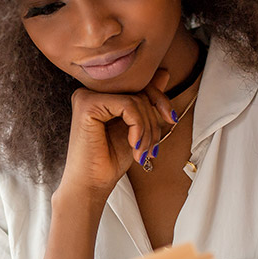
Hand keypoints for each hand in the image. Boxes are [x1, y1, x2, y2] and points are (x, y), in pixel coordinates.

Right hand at [58, 69, 175, 203]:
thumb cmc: (109, 161)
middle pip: (139, 91)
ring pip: (136, 100)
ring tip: (143, 152)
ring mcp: (87, 96)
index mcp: (101, 96)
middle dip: (154, 121)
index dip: (160, 100)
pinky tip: (134, 145)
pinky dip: (139, 127)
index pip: (138, 86)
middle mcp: (91, 92)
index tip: (171, 120)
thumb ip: (145, 102)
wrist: (91, 185)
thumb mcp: (136, 128)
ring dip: (148, 130)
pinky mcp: (87, 104)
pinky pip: (128, 106)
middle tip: (152, 148)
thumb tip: (163, 73)